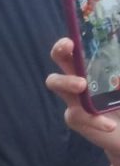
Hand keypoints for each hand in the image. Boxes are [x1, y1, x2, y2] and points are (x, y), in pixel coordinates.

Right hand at [47, 37, 119, 165]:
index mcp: (95, 66)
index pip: (78, 48)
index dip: (71, 41)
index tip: (72, 41)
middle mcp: (80, 76)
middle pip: (60, 58)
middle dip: (60, 51)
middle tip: (68, 49)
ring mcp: (74, 97)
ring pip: (56, 83)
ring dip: (66, 81)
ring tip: (81, 86)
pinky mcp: (75, 117)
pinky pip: (76, 115)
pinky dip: (94, 120)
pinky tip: (110, 125)